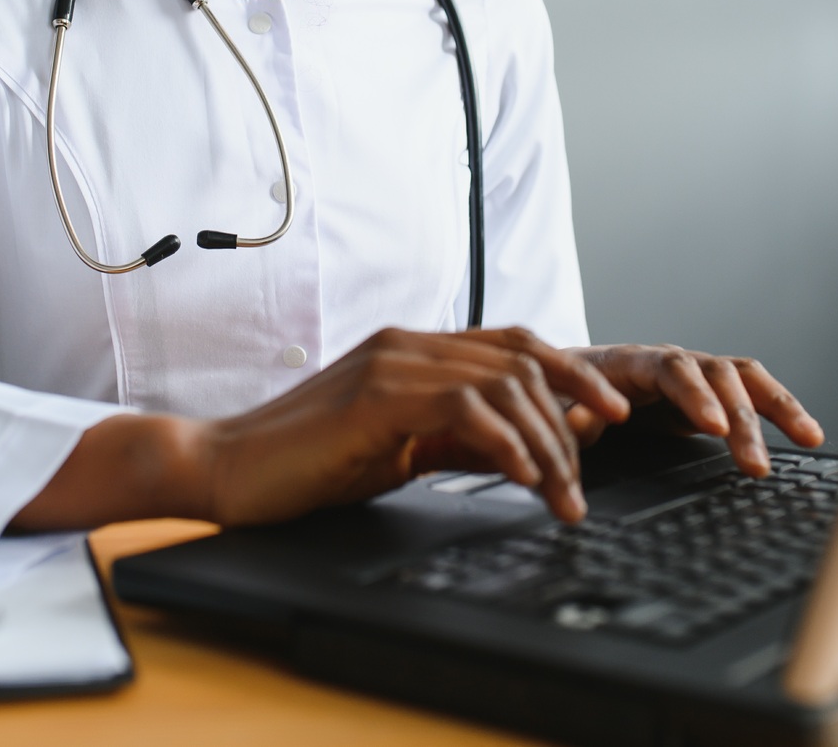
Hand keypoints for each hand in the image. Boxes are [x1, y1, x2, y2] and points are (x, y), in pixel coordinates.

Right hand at [200, 326, 630, 524]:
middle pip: (522, 360)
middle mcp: (407, 344)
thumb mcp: (400, 449)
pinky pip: (463, 406)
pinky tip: (522, 477)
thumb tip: (528, 448)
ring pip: (503, 383)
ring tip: (560, 495)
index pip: (514, 343)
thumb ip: (457, 438)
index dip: (571, 372)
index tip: (611, 415)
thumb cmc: (307, 463)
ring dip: (545, 442)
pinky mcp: (374, 397)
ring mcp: (390, 364)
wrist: (227, 468)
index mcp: (413, 350)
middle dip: (570, 420)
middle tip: (582, 483)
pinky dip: (504, 441)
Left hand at [568, 344, 824, 475]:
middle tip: (754, 463)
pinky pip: (751, 395)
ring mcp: (692, 377)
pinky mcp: (708, 397)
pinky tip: (807, 434)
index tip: (714, 427)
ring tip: (807, 438)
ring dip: (776, 408)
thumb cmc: (560, 395)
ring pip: (743, 380)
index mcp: (629, 361)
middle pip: (716, 375)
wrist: (563, 386)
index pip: (670, 369)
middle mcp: (669, 361)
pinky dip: (780, 411)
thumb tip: (583, 420)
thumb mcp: (556, 405)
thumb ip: (570, 414)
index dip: (695, 396)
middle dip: (740, 419)